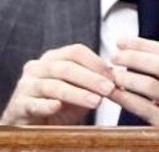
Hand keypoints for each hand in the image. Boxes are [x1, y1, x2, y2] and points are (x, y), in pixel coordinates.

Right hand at [0, 43, 115, 125]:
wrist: (33, 123)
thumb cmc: (60, 103)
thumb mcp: (80, 90)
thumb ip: (96, 83)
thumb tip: (121, 81)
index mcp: (54, 57)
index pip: (76, 52)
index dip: (97, 63)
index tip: (114, 76)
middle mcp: (38, 67)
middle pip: (66, 67)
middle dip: (90, 78)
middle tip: (109, 89)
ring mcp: (26, 85)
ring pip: (53, 86)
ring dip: (77, 93)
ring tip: (95, 101)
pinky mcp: (19, 105)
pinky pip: (35, 104)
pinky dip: (47, 105)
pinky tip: (58, 107)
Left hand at [108, 37, 158, 126]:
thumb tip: (134, 49)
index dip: (143, 44)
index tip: (122, 41)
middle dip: (135, 57)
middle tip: (114, 56)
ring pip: (152, 85)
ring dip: (128, 77)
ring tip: (111, 74)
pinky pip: (143, 107)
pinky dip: (125, 98)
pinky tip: (113, 93)